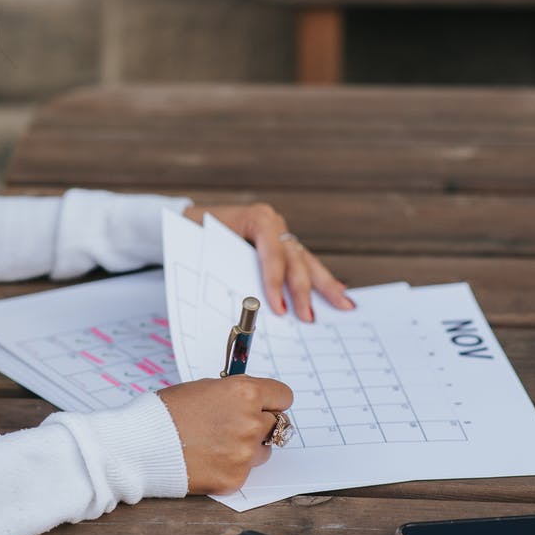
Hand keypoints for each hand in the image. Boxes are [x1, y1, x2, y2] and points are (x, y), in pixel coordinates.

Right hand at [157, 376, 293, 494]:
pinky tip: (208, 460)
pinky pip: (244, 472)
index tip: (264, 405)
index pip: (283, 397)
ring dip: (248, 448)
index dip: (271, 400)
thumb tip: (254, 399)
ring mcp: (244, 454)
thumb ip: (235, 393)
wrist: (143, 443)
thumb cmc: (168, 411)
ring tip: (217, 444)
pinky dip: (230, 467)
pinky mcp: (235, 478)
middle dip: (260, 424)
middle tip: (236, 426)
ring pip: (263, 451)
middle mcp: (251, 423)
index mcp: (245, 394)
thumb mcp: (205, 388)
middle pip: (276, 425)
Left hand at [183, 203, 354, 322]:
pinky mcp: (282, 243)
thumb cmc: (196, 232)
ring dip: (325, 285)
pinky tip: (337, 290)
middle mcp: (275, 223)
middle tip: (308, 318)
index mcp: (258, 219)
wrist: (190, 216)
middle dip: (303, 291)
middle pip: (295, 260)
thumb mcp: (209, 248)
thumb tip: (248, 303)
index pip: (273, 255)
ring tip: (344, 304)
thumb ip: (231, 270)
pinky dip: (318, 279)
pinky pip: (302, 263)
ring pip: (306, 261)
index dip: (276, 284)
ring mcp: (281, 232)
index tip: (278, 308)